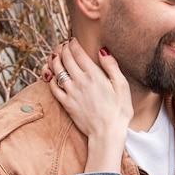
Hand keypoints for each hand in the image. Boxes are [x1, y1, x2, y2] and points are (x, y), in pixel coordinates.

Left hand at [47, 40, 132, 171]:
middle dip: (63, 48)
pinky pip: (53, 87)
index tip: (73, 40)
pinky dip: (51, 78)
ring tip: (55, 55)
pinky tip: (52, 74)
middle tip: (63, 45)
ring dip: (54, 60)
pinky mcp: (66, 104)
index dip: (73, 43)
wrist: (107, 134)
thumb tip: (103, 50)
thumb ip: (112, 66)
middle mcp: (80, 81)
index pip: (78, 53)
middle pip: (66, 58)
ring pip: (57, 70)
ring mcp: (71, 93)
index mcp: (94, 75)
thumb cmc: (119, 111)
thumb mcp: (122, 86)